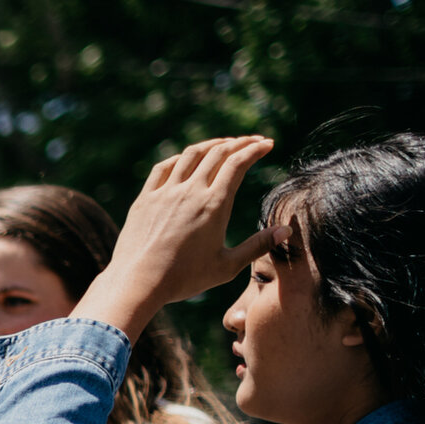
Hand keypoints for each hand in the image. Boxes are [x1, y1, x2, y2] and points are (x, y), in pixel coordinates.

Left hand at [100, 135, 276, 310]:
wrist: (137, 282)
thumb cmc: (184, 278)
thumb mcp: (227, 267)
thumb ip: (258, 246)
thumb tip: (286, 230)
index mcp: (214, 204)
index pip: (238, 163)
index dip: (255, 149)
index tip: (267, 144)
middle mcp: (190, 191)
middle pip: (217, 153)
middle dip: (239, 142)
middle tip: (253, 141)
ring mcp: (165, 192)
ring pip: (190, 155)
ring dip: (210, 144)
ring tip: (223, 143)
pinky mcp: (145, 198)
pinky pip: (163, 168)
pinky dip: (180, 158)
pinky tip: (186, 159)